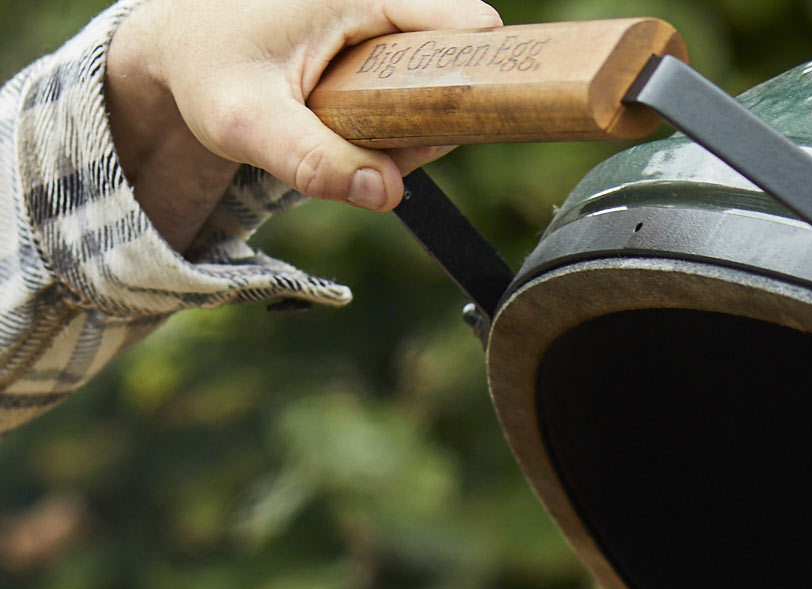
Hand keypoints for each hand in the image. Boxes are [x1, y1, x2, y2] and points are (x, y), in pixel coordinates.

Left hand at [106, 0, 502, 251]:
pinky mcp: (369, 49)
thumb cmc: (206, 72)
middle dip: (430, 117)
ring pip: (429, 86)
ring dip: (407, 128)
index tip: (476, 120)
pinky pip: (406, 94)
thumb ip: (315, 162)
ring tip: (349, 138)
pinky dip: (390, 126)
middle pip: (451, 63)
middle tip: (381, 151)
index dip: (482, 71)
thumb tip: (389, 193)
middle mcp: (373, 1)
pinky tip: (350, 135)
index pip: (463, 23)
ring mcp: (374, 25)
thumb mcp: (247, 123)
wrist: (175, 53)